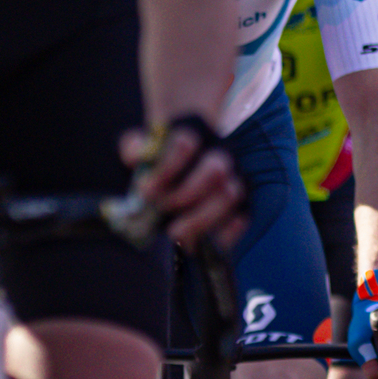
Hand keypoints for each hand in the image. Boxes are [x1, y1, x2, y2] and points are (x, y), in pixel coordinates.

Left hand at [122, 114, 245, 249]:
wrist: (181, 174)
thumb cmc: (158, 161)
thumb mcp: (142, 149)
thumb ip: (134, 147)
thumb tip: (135, 156)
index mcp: (193, 136)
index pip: (186, 143)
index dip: (166, 168)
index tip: (144, 190)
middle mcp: (219, 155)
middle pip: (215, 169)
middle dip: (186, 193)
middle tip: (162, 210)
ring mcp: (235, 180)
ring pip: (230, 194)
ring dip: (201, 218)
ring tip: (175, 234)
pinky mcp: (244, 206)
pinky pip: (243, 219)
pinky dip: (224, 234)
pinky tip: (199, 242)